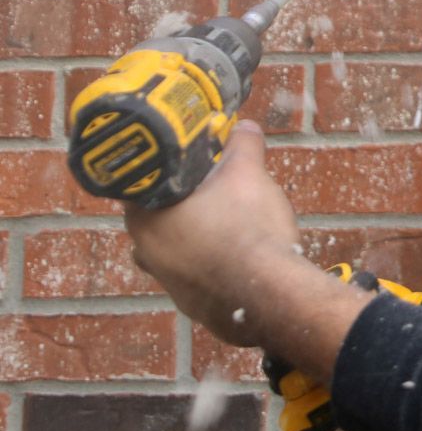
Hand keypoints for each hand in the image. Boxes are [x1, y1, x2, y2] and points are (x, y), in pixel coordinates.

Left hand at [125, 120, 304, 346]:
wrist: (269, 294)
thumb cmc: (248, 227)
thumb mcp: (248, 172)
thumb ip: (243, 144)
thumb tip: (243, 126)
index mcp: (145, 217)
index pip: (144, 183)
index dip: (169, 169)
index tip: (191, 160)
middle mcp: (145, 252)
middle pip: (162, 214)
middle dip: (188, 199)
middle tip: (218, 184)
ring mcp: (168, 283)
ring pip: (179, 245)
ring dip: (201, 231)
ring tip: (234, 218)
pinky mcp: (192, 304)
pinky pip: (198, 272)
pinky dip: (214, 260)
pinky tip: (242, 252)